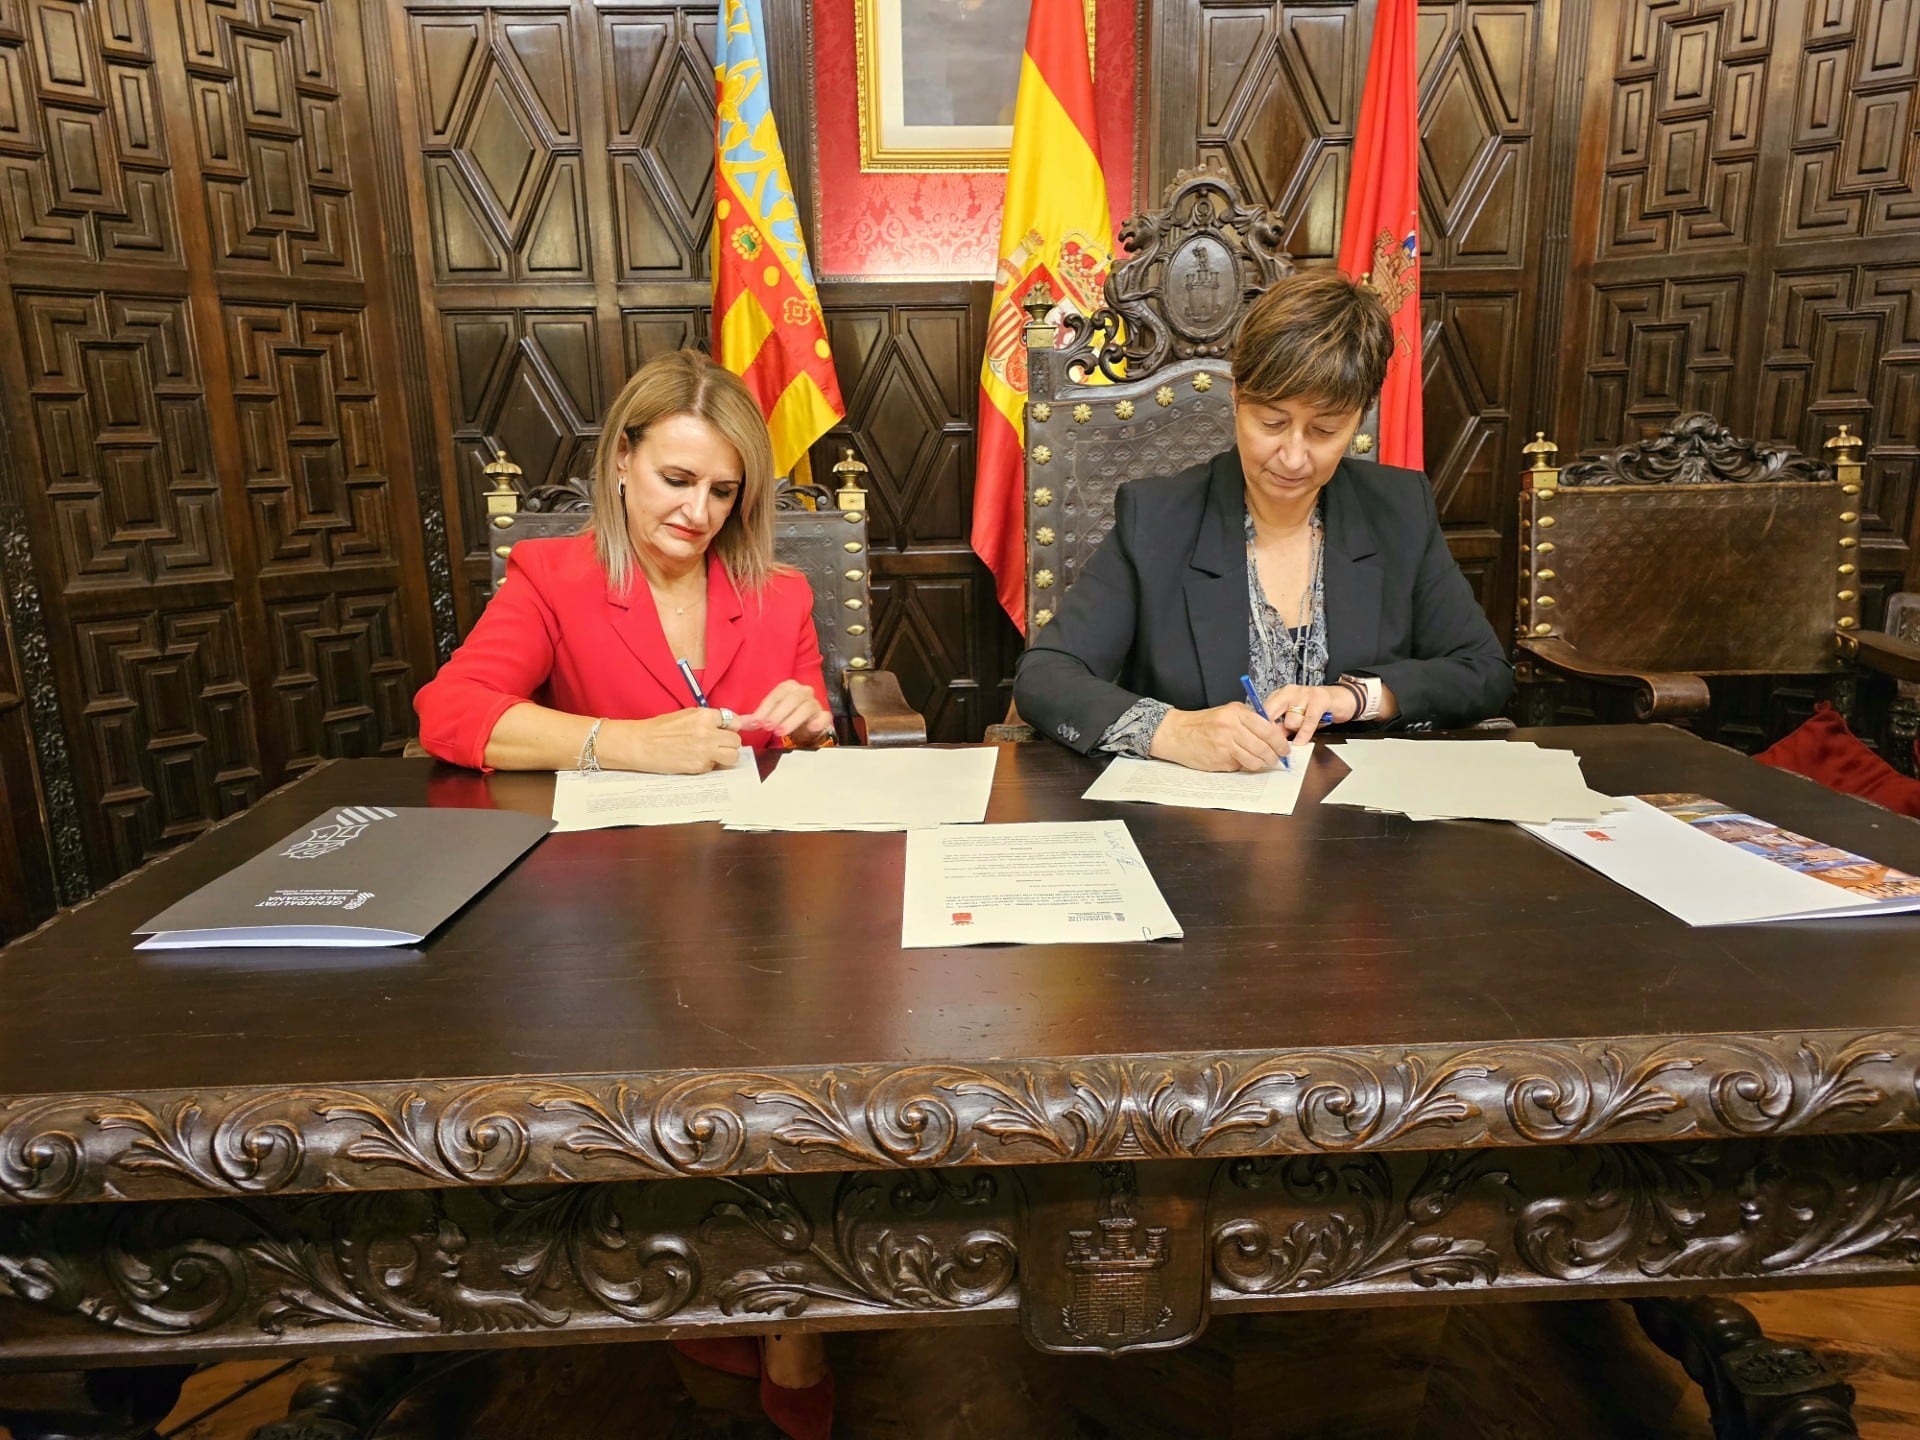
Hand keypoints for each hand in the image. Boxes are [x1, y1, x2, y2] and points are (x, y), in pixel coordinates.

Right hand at [602, 709, 740, 773]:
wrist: (640, 744)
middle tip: (717, 744)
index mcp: (705, 716)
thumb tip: (726, 724)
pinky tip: (695, 760)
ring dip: (725, 756)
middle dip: (728, 743)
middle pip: (736, 740)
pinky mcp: (699, 766)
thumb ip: (708, 719)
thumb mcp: (687, 715)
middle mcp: (708, 732)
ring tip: (712, 754)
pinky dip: (709, 765)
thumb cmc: (659, 729)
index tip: (725, 731)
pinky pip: (715, 767)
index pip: (734, 721)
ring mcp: (705, 751)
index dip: (730, 728)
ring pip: (733, 756)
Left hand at [740, 680, 833, 743]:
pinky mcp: (824, 716)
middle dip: (778, 713)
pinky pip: (825, 716)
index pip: (776, 694)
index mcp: (788, 687)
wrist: (805, 727)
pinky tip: (811, 727)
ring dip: (793, 719)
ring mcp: (815, 703)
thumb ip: (756, 719)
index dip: (765, 709)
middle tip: (768, 727)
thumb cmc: (786, 718)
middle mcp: (803, 692)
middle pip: (792, 698)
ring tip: (780, 732)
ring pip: (807, 706)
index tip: (756, 722)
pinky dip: (819, 721)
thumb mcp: (769, 717)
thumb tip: (738, 723)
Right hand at [1148, 704, 1290, 771]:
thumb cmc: (1203, 724)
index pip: (1267, 729)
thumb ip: (1248, 721)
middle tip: (1277, 759)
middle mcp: (1231, 728)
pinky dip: (1244, 766)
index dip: (1280, 742)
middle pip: (1264, 747)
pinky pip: (1240, 766)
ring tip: (1261, 763)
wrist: (1176, 733)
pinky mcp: (1219, 760)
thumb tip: (1272, 735)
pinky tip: (1239, 761)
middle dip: (1274, 756)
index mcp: (1236, 713)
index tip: (1285, 748)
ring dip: (1261, 764)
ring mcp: (1225, 746)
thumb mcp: (1226, 713)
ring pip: (1254, 761)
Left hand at [1262, 684, 1358, 748]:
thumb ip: (1282, 727)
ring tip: (1305, 727)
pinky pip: (1308, 720)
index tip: (1262, 741)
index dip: (1261, 727)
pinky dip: (1304, 733)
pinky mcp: (1319, 699)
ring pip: (1291, 720)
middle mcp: (1289, 691)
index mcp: (1280, 695)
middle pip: (1272, 713)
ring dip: (1297, 729)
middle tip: (1278, 744)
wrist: (1339, 699)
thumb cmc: (1314, 709)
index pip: (1263, 710)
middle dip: (1274, 731)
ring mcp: (1304, 693)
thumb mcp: (1295, 718)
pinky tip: (1301, 741)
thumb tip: (1269, 741)